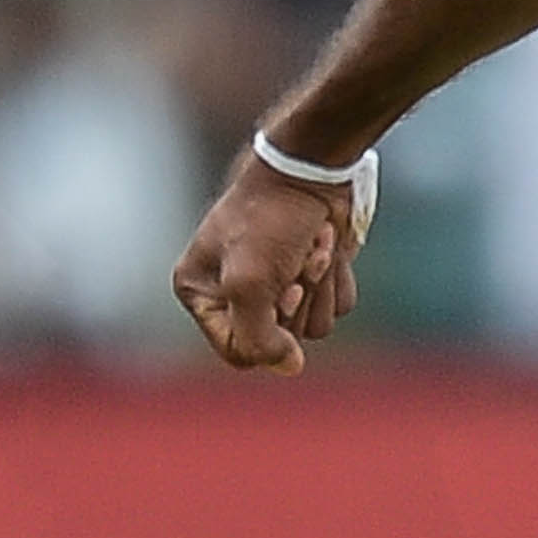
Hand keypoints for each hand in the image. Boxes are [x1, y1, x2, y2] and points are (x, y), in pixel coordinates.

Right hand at [171, 157, 362, 373]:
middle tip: (292, 260)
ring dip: (320, 287)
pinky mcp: (313, 274)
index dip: (266, 336)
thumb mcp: (250, 283)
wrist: (314, 169)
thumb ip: (258, 340)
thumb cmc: (270, 220)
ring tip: (310, 245)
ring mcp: (277, 284)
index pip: (237, 353)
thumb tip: (290, 367)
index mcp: (200, 292)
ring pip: (313, 326)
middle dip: (296, 301)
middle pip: (280, 341)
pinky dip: (337, 277)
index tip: (277, 294)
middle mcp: (235, 292)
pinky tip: (326, 242)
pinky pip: (335, 305)